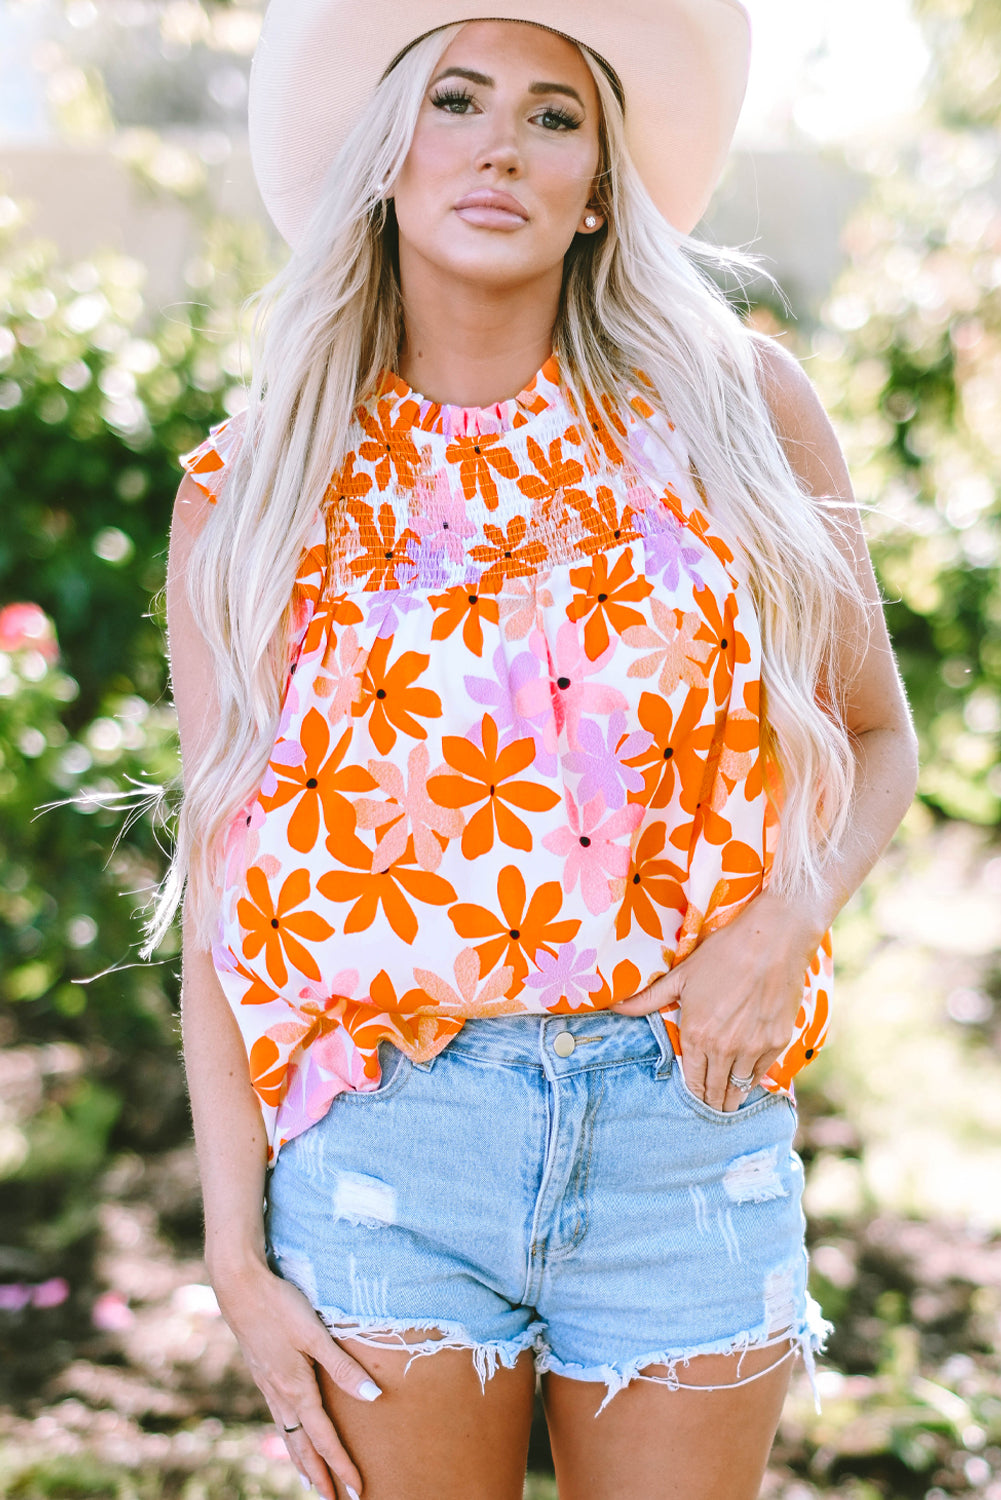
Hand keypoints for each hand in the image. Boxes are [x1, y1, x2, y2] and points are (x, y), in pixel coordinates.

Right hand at [210, 1254, 378, 1497]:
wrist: (239, 1287)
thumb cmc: (280, 1306)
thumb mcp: (315, 1334)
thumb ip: (343, 1367)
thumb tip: (374, 1397)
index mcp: (297, 1389)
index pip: (324, 1438)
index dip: (342, 1465)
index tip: (357, 1490)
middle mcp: (281, 1395)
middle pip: (303, 1447)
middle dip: (320, 1476)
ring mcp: (268, 1386)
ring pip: (288, 1435)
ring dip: (302, 1462)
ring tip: (312, 1482)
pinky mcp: (262, 1374)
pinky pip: (279, 1419)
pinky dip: (288, 1438)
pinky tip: (290, 1434)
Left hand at [612, 890, 825, 1111]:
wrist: (770, 942)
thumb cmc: (722, 955)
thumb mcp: (680, 976)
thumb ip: (648, 999)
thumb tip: (613, 1007)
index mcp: (696, 1035)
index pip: (692, 1081)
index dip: (693, 1095)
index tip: (694, 1102)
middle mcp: (724, 1048)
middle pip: (715, 1090)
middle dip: (711, 1104)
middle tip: (710, 1111)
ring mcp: (753, 1047)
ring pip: (738, 1087)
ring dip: (731, 1098)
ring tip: (728, 1106)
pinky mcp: (777, 1042)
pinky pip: (761, 1073)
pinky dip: (753, 1080)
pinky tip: (748, 1083)